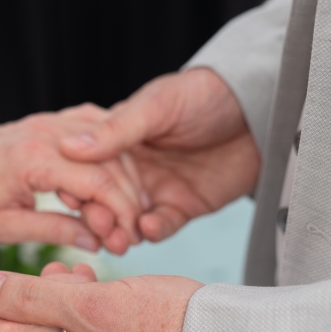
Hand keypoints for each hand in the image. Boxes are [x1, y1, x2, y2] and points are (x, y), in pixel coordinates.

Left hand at [0, 105, 144, 254]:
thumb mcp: (6, 228)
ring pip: (109, 144)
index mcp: (34, 160)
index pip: (98, 182)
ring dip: (125, 178)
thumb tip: (96, 242)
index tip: (128, 238)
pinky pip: (95, 131)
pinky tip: (117, 182)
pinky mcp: (51, 122)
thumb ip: (55, 231)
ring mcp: (51, 122)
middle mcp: (47, 133)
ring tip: (125, 214)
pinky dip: (113, 155)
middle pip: (111, 161)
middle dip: (128, 199)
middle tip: (130, 232)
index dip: (121, 212)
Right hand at [59, 69, 260, 247]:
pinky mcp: (182, 206)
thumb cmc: (206, 95)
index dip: (77, 183)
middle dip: (97, 215)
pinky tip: (149, 227)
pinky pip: (161, 226)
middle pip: (103, 198)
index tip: (71, 196)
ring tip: (119, 237)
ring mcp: (156, 188)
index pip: (87, 167)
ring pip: (127, 219)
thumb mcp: (157, 106)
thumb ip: (116, 130)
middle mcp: (133, 167)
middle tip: (97, 225)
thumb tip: (69, 147)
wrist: (260, 109)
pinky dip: (153, 230)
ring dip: (120, 230)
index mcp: (118, 139)